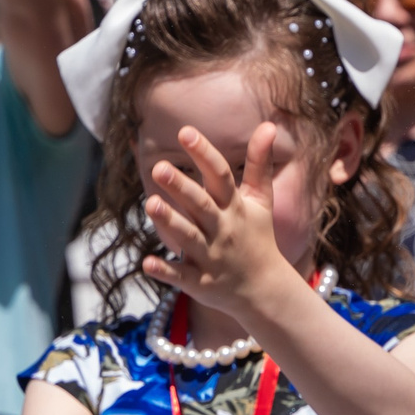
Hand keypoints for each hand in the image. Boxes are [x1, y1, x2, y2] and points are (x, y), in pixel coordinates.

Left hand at [139, 123, 302, 327]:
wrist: (264, 289)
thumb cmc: (257, 237)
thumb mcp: (261, 200)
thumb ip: (259, 164)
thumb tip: (268, 125)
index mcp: (235, 208)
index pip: (221, 176)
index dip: (204, 154)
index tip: (186, 132)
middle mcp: (223, 230)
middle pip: (201, 205)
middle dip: (181, 187)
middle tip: (160, 167)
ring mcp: (211, 257)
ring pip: (188, 238)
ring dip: (170, 222)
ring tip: (150, 203)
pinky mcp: (200, 281)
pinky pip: (180, 275)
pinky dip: (165, 271)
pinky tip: (147, 262)